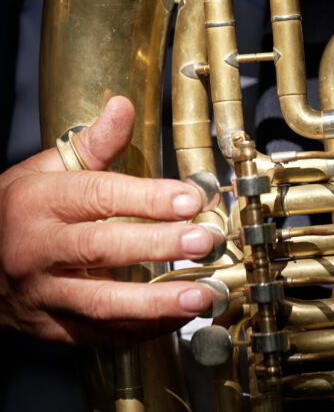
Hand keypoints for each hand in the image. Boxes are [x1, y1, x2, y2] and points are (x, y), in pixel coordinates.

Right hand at [0, 97, 215, 345]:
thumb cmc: (18, 210)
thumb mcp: (45, 171)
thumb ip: (91, 145)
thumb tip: (123, 107)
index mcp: (39, 202)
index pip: (99, 196)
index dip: (149, 198)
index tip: (192, 199)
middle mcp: (37, 249)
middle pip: (102, 248)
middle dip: (159, 245)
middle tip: (206, 241)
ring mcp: (42, 294)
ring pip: (101, 302)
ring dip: (156, 302)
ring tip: (203, 296)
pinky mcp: (50, 327)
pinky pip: (98, 335)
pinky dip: (140, 331)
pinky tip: (177, 320)